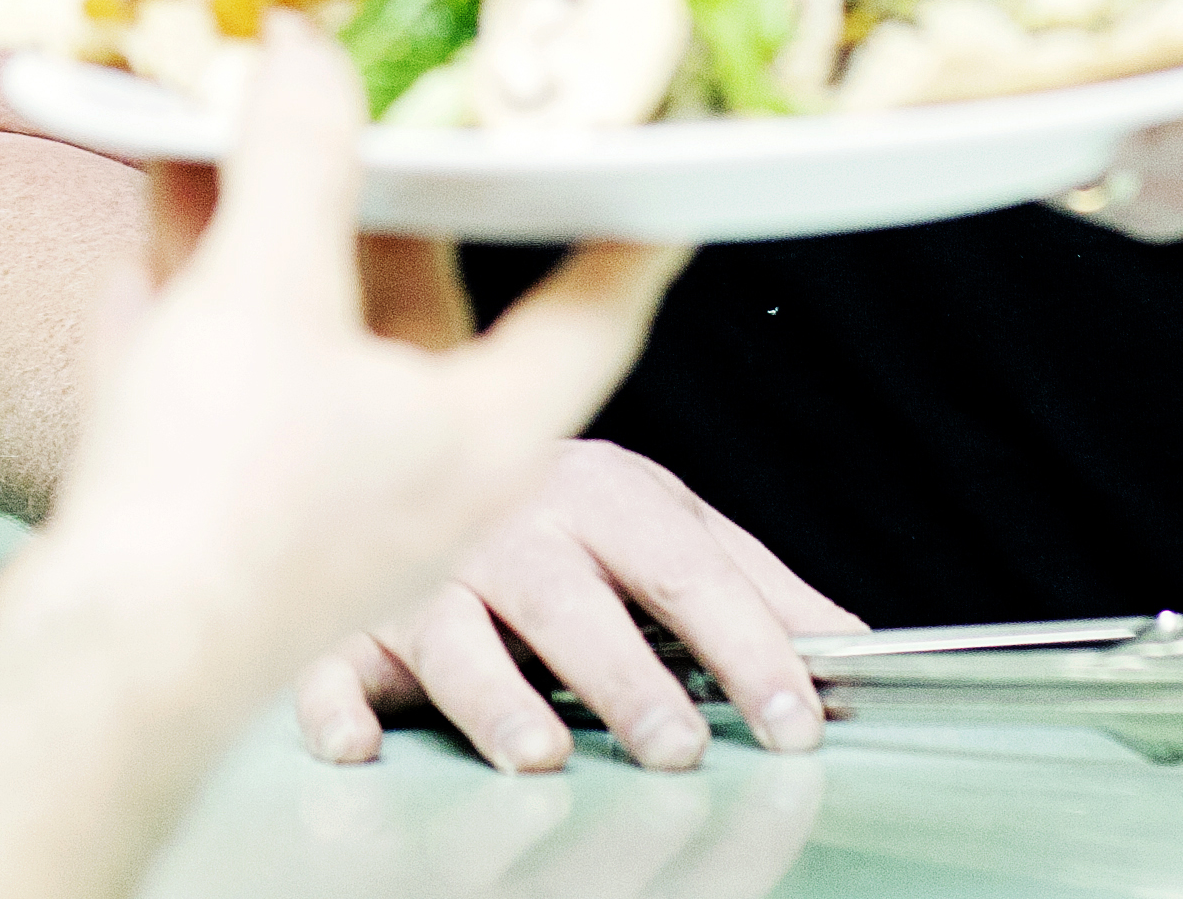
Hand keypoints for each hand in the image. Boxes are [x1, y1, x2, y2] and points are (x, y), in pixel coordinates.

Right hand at [2, 21, 683, 705]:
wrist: (93, 660)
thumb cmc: (216, 499)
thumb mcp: (263, 290)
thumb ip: (296, 158)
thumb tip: (310, 50)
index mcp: (485, 429)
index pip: (596, 301)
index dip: (627, 214)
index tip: (661, 144)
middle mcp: (424, 465)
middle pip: (426, 289)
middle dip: (385, 182)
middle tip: (385, 75)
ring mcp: (325, 491)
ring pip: (316, 318)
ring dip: (274, 215)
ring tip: (238, 106)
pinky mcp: (233, 505)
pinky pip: (238, 363)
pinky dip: (210, 280)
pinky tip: (164, 193)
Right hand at [293, 437, 856, 776]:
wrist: (411, 426)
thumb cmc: (558, 508)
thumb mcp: (660, 521)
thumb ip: (752, 584)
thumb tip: (853, 646)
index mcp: (599, 495)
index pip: (684, 568)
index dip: (746, 642)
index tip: (799, 714)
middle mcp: (507, 528)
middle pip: (569, 603)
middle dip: (625, 676)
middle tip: (678, 745)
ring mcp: (420, 574)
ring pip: (453, 635)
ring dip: (495, 697)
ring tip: (540, 756)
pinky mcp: (345, 621)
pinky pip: (329, 662)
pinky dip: (335, 703)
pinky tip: (356, 742)